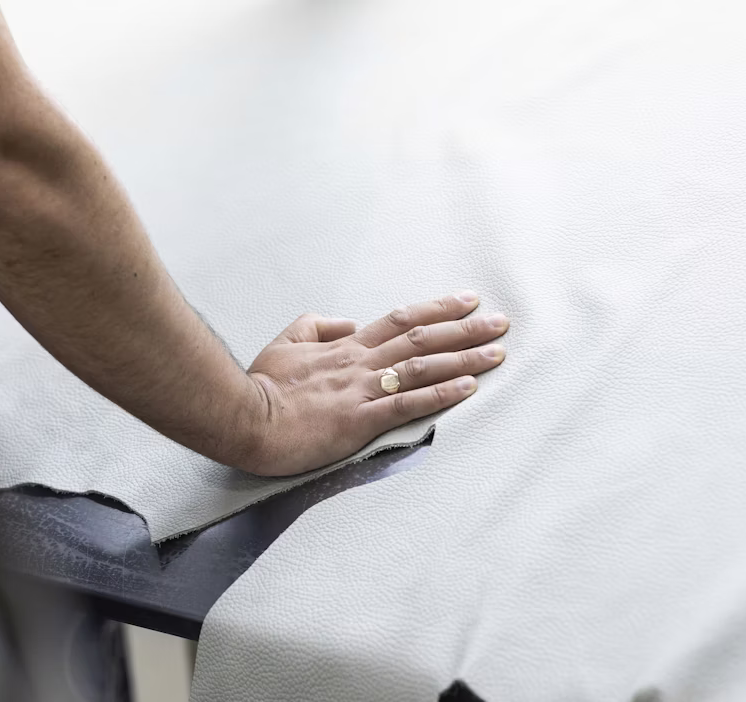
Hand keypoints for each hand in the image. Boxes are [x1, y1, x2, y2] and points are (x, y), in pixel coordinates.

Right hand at [235, 291, 507, 475]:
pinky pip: (408, 403)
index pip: (400, 320)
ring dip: (464, 359)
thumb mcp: (285, 341)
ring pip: (422, 367)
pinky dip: (441, 394)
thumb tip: (347, 323)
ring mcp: (363, 391)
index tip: (467, 301)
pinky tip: (468, 388)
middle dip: (465, 330)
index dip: (437, 310)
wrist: (245, 418)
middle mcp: (361, 363)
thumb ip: (316, 326)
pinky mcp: (360, 420)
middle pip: (422, 339)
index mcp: (344, 347)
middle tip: (501, 323)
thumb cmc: (261, 386)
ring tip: (497, 353)